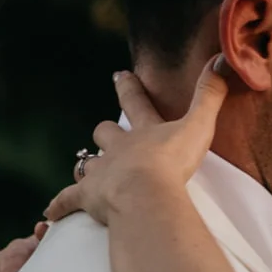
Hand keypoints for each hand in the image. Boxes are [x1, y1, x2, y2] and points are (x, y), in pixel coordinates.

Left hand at [43, 59, 230, 226]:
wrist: (144, 194)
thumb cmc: (172, 162)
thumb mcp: (197, 126)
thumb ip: (209, 95)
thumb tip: (222, 59)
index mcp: (143, 132)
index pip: (135, 102)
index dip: (128, 87)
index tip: (119, 75)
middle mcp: (118, 148)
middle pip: (105, 133)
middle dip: (105, 132)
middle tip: (104, 132)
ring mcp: (101, 172)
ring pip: (87, 164)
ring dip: (87, 166)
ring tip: (85, 171)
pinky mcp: (88, 197)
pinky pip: (68, 200)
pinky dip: (59, 205)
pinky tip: (50, 212)